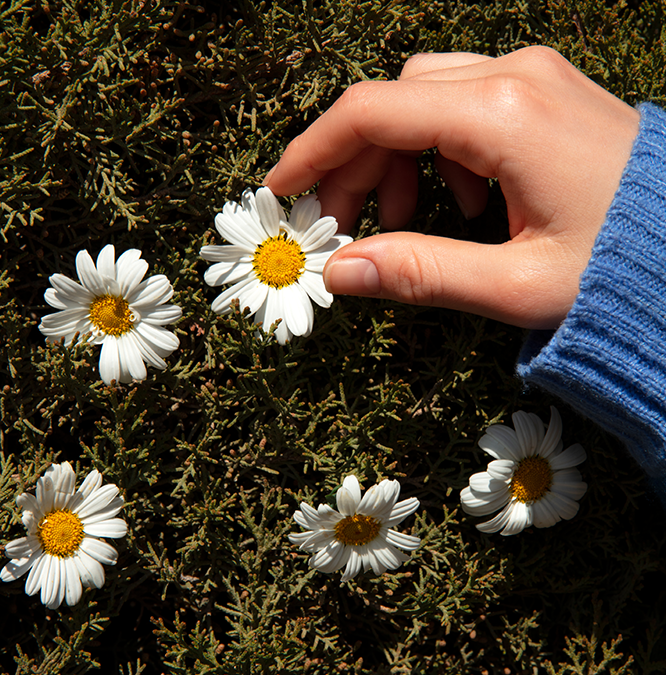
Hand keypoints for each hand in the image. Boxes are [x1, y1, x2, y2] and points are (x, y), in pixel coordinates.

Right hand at [264, 47, 639, 327]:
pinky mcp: (548, 93)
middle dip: (354, 165)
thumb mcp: (514, 285)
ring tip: (402, 222)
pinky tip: (463, 203)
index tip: (282, 192)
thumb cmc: (620, 270)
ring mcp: (536, 78)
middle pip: (394, 101)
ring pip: (427, 96)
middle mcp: (517, 77)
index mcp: (505, 115)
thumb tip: (339, 271)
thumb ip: (421, 274)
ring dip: (396, 157)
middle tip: (340, 230)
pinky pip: (468, 102)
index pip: (372, 112)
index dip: (314, 152)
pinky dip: (440, 149)